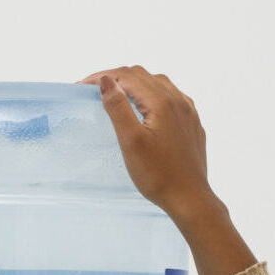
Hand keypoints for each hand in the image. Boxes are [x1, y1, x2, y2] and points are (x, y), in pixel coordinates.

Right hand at [79, 65, 211, 221]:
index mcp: (162, 101)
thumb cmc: (158, 174)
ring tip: (118, 95)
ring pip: (159, 84)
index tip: (82, 86)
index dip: (103, 76)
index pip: (128, 76)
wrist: (189, 198)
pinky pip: (171, 97)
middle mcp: (178, 100)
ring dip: (136, 83)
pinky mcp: (192, 123)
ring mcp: (188, 111)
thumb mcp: (131, 141)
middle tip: (95, 89)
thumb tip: (107, 80)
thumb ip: (118, 107)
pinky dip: (152, 94)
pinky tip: (147, 108)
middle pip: (143, 76)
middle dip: (118, 77)